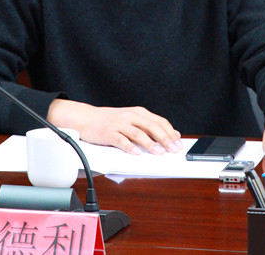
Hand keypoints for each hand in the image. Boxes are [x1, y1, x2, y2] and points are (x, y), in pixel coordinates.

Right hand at [47, 99, 182, 154]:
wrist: (86, 117)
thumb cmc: (110, 120)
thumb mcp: (132, 119)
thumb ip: (149, 126)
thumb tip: (171, 135)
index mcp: (138, 112)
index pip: (159, 121)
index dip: (170, 133)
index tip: (178, 143)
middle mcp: (130, 116)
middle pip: (152, 127)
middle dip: (165, 139)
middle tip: (172, 150)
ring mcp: (119, 124)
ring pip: (138, 133)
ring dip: (150, 144)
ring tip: (159, 153)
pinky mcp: (108, 132)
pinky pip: (121, 140)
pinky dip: (130, 147)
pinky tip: (136, 153)